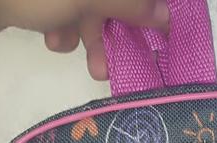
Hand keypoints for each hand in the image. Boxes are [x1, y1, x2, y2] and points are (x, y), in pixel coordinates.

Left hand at [0, 0, 169, 78]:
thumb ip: (127, 5)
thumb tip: (165, 16)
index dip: (143, 7)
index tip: (158, 31)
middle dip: (109, 27)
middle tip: (111, 63)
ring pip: (83, 5)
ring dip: (85, 34)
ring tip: (79, 58)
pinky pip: (57, 9)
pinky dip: (59, 28)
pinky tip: (50, 41)